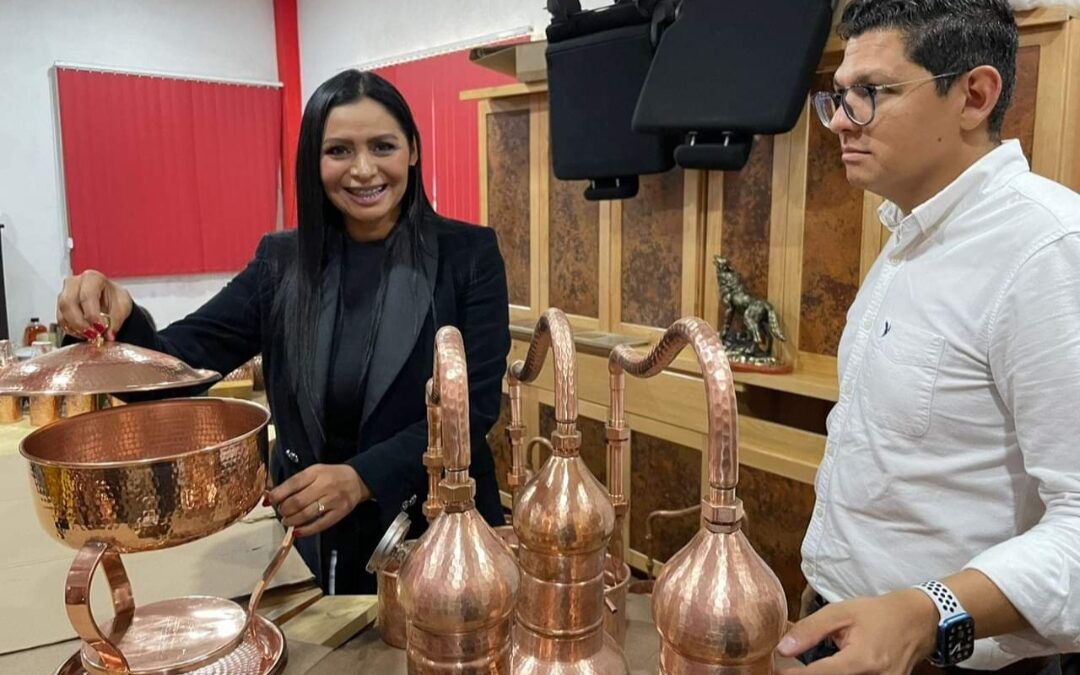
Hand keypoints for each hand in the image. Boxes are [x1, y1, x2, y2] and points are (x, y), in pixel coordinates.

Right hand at [57, 269, 132, 340]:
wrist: (110, 299)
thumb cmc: (115, 298)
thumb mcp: (122, 306)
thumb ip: (116, 320)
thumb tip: (109, 335)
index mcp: (93, 278)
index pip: (87, 295)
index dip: (92, 314)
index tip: (100, 328)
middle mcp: (75, 283)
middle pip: (69, 303)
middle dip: (80, 323)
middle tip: (93, 335)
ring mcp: (65, 293)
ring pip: (62, 312)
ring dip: (75, 328)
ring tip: (90, 336)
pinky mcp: (61, 306)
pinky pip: (61, 319)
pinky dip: (71, 330)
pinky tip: (83, 334)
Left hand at [266, 464, 370, 536]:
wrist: (357, 479)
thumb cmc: (331, 476)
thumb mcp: (313, 472)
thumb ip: (294, 483)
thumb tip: (271, 496)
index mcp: (315, 473)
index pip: (292, 484)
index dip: (277, 495)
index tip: (270, 501)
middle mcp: (324, 485)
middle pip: (297, 502)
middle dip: (284, 510)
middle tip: (281, 512)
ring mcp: (333, 500)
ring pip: (306, 514)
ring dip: (292, 521)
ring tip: (287, 521)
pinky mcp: (340, 512)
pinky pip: (320, 524)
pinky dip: (306, 530)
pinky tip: (297, 532)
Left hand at [776, 589, 938, 674]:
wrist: (917, 622)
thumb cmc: (876, 614)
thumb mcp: (841, 612)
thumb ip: (811, 630)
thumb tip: (783, 648)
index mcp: (863, 659)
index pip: (822, 674)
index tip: (777, 672)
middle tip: (791, 669)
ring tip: (807, 669)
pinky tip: (828, 671)